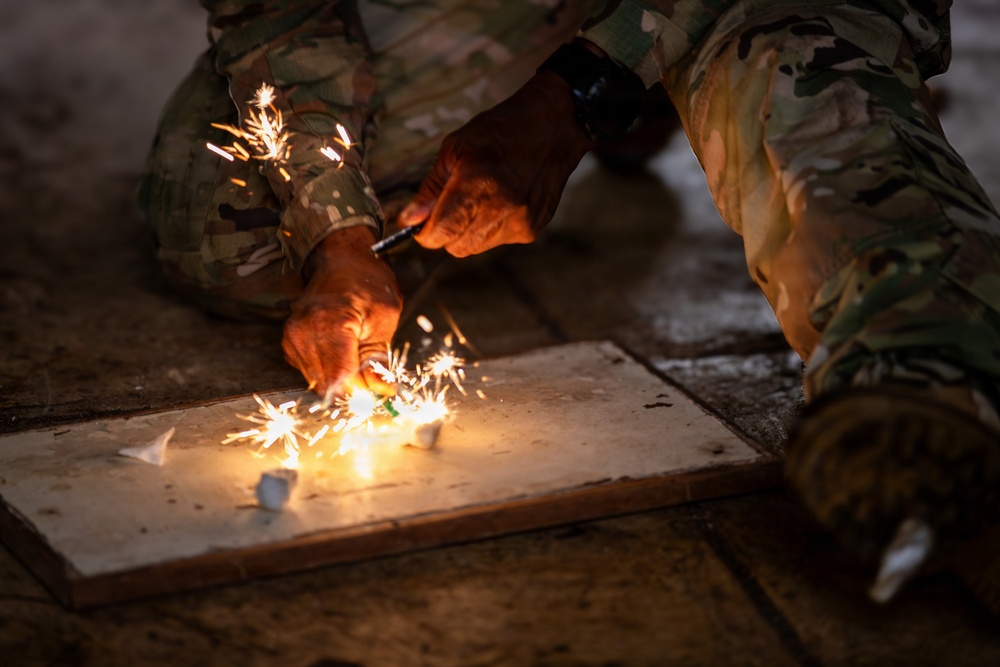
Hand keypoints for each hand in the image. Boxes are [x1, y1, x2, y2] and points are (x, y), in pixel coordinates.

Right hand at [282, 225, 401, 396]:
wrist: (340, 259)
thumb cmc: (366, 282)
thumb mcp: (384, 318)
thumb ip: (378, 360)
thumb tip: (382, 391)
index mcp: (328, 324)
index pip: (340, 380)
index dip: (363, 394)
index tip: (382, 393)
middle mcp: (302, 333)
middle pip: (329, 386)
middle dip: (355, 389)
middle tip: (376, 376)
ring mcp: (291, 339)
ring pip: (320, 383)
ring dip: (343, 380)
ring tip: (361, 356)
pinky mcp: (290, 345)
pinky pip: (313, 373)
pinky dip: (331, 371)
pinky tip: (344, 352)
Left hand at [397, 70, 594, 256]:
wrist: (554, 127)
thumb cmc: (501, 131)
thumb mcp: (456, 148)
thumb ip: (431, 188)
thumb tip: (408, 219)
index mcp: (476, 186)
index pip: (439, 235)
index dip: (425, 233)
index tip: (421, 223)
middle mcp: (500, 211)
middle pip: (456, 247)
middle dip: (447, 232)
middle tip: (452, 204)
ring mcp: (519, 224)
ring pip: (478, 246)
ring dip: (470, 230)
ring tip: (482, 196)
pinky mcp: (533, 229)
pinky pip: (499, 240)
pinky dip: (493, 227)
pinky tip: (502, 200)